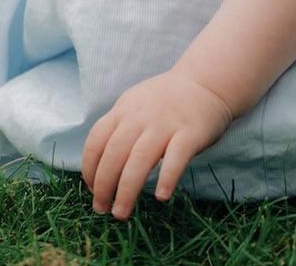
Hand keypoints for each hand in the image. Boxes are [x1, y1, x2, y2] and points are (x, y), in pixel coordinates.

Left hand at [81, 69, 233, 219]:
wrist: (205, 82)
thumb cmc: (166, 100)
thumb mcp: (135, 104)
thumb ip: (118, 127)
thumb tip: (99, 166)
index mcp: (124, 110)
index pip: (97, 140)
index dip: (90, 168)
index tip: (91, 190)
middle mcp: (141, 117)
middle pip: (114, 154)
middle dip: (104, 185)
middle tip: (101, 209)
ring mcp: (165, 124)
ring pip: (140, 159)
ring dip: (127, 190)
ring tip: (121, 213)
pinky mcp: (190, 134)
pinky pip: (176, 158)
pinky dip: (167, 178)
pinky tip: (161, 196)